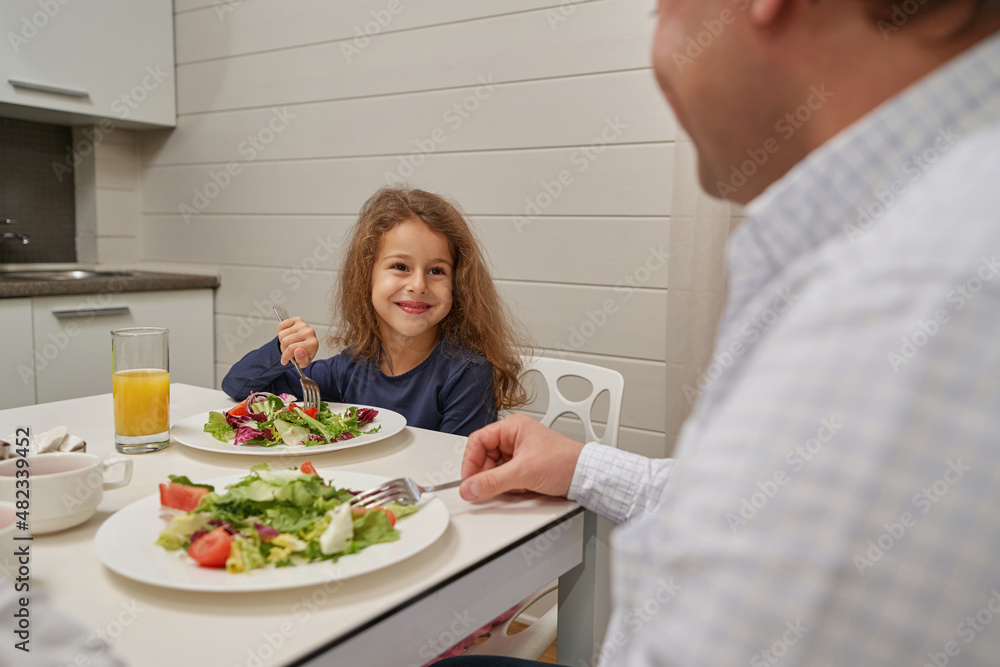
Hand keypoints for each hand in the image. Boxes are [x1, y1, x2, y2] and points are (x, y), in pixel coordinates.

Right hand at [278, 317, 318, 367]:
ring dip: (282, 341)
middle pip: (286, 341)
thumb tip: (298, 351)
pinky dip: (281, 332)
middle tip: (287, 352)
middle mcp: (309, 332)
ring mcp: (303, 324)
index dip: (286, 356)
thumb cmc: (304, 354)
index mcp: (313, 343)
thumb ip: (301, 360)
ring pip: (282, 334)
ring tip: (288, 344)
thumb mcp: (303, 363)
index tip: (284, 361)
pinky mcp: (297, 319)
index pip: (292, 348)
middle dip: (283, 349)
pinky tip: (288, 336)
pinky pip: (281, 325)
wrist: (304, 346)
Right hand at [459, 414, 584, 501]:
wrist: (585, 476)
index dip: (470, 461)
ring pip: (494, 470)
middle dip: (485, 474)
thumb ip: (493, 481)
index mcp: (512, 428)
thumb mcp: (524, 472)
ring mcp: (519, 454)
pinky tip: (519, 489)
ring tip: (511, 487)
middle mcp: (514, 438)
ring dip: (498, 482)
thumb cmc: (565, 462)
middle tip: (484, 489)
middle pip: (484, 457)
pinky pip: (505, 479)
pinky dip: (508, 487)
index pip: (478, 441)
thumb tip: (470, 488)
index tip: (468, 479)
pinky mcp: (524, 468)